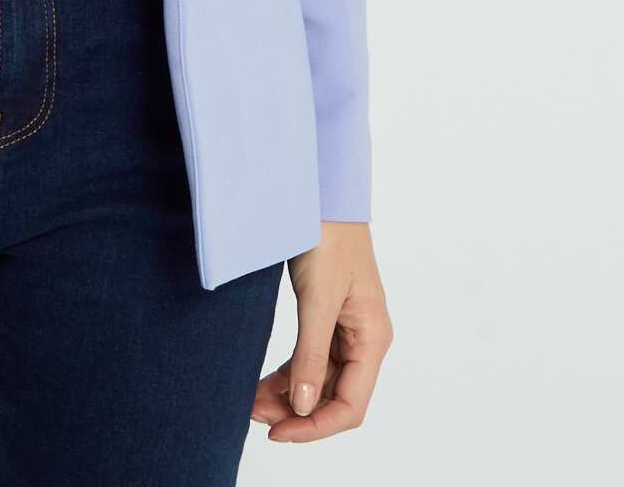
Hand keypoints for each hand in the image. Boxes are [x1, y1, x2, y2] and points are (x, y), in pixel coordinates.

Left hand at [250, 220, 391, 441]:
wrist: (321, 191)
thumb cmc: (327, 236)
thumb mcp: (317, 298)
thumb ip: (310, 354)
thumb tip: (302, 407)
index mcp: (373, 338)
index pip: (350, 406)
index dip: (314, 427)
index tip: (277, 432)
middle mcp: (365, 339)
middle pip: (334, 397)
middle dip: (296, 413)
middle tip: (252, 414)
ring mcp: (347, 328)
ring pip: (320, 380)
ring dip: (289, 395)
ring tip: (251, 402)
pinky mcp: (329, 316)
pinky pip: (311, 358)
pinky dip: (290, 373)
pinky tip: (265, 382)